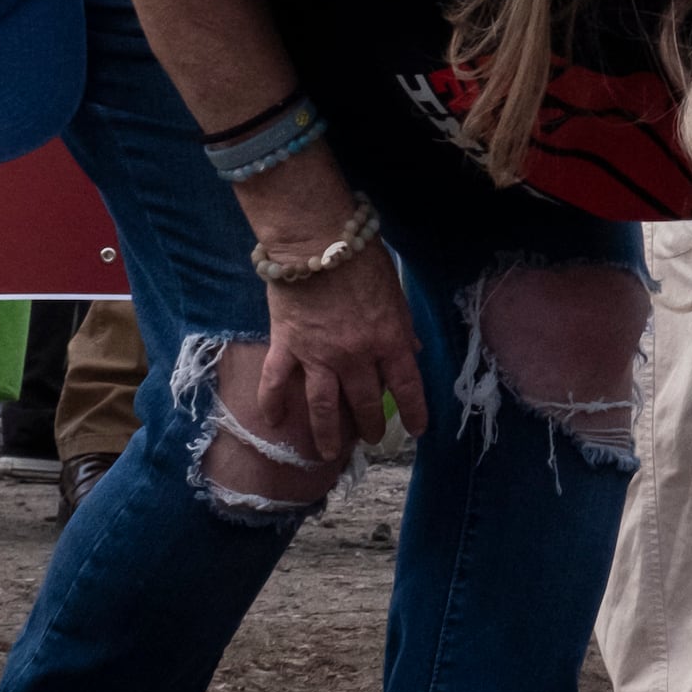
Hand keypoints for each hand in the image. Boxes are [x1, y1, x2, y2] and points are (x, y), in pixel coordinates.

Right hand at [223, 237, 425, 478]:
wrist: (316, 239)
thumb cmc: (362, 256)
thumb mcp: (395, 291)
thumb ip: (402, 324)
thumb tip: (412, 349)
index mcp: (389, 339)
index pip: (407, 386)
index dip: (414, 412)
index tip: (418, 430)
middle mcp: (356, 356)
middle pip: (365, 402)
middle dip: (371, 425)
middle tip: (373, 438)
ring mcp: (318, 355)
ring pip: (323, 407)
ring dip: (328, 434)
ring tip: (329, 452)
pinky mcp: (287, 346)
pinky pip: (277, 383)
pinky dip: (273, 405)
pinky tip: (274, 423)